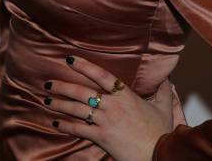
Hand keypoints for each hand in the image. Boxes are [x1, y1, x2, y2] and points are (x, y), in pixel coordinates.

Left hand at [42, 55, 172, 160]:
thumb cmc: (160, 132)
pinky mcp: (101, 137)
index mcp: (125, 94)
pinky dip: (65, 125)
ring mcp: (105, 121)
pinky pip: (79, 129)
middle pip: (82, 92)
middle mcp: (112, 105)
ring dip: (59, 104)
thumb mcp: (164, 107)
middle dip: (63, 86)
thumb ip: (163, 89)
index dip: (84, 65)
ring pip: (77, 109)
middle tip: (49, 82)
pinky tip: (55, 122)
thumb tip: (166, 76)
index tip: (69, 59)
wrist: (159, 155)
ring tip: (46, 100)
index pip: (100, 75)